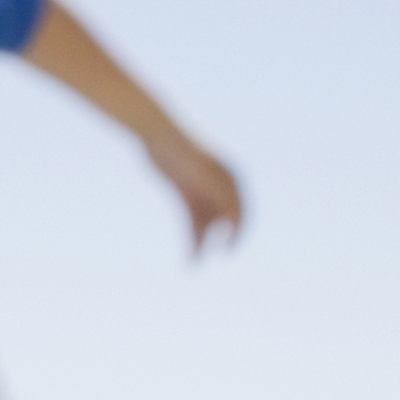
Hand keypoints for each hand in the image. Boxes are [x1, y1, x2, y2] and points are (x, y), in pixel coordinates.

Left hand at [151, 136, 242, 253]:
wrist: (158, 136)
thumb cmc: (183, 152)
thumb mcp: (203, 175)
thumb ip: (219, 195)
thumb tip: (233, 219)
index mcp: (232, 178)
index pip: (240, 209)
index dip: (238, 230)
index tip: (230, 249)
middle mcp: (220, 186)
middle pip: (225, 218)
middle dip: (222, 239)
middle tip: (220, 258)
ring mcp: (202, 190)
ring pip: (206, 222)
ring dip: (202, 242)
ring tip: (194, 263)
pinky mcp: (184, 194)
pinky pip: (191, 218)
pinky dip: (191, 234)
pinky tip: (189, 250)